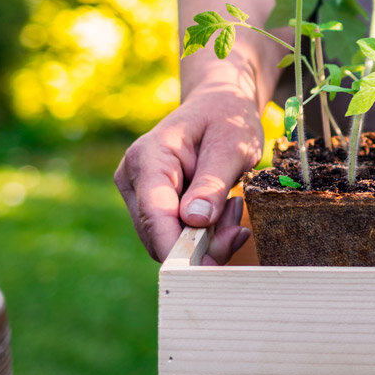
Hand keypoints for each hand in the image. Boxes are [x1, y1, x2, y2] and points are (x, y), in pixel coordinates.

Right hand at [114, 82, 261, 264]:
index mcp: (148, 157)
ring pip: (169, 240)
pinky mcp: (154, 206)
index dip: (175, 246)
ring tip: (234, 206)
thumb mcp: (231, 145)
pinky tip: (226, 211)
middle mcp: (134, 178)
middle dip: (203, 243)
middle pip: (159, 234)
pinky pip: (177, 235)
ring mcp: (140, 194)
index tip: (203, 270)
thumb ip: (213, 182)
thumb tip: (194, 221)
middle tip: (239, 224)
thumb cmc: (226, 118)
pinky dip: (206, 233)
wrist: (219, 104)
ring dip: (209, 237)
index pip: (154, 212)